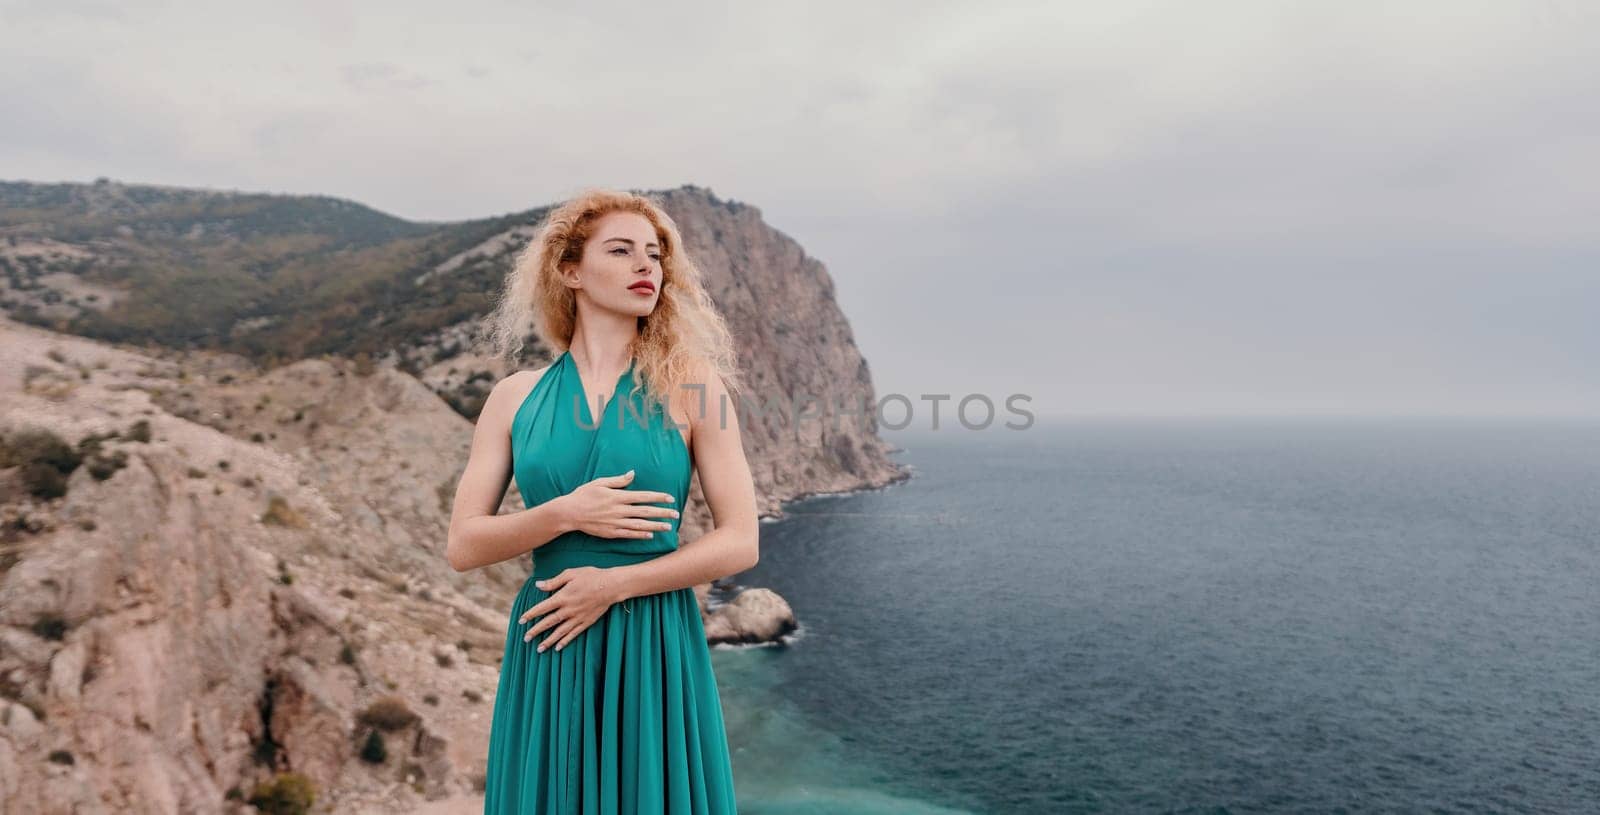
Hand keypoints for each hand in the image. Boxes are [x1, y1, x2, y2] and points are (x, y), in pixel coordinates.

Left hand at [518, 566, 626, 651]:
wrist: (611, 586)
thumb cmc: (591, 576)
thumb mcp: (571, 574)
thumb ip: (553, 581)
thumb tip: (538, 585)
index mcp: (562, 597)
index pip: (542, 608)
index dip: (530, 615)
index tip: (521, 621)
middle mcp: (568, 610)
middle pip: (548, 623)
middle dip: (536, 631)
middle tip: (525, 639)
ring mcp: (577, 618)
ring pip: (560, 632)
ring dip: (548, 641)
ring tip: (539, 649)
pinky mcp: (586, 622)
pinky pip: (573, 634)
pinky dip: (565, 641)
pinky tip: (558, 647)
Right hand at [559, 469, 678, 538]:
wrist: (568, 513)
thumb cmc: (583, 495)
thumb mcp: (599, 483)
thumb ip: (618, 480)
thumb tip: (632, 473)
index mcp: (617, 496)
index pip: (643, 496)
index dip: (658, 497)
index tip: (670, 498)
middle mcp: (618, 510)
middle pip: (645, 511)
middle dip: (662, 513)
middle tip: (676, 514)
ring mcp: (615, 523)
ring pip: (640, 525)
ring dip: (655, 526)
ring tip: (668, 527)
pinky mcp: (610, 533)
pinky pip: (628, 534)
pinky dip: (640, 535)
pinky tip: (651, 535)